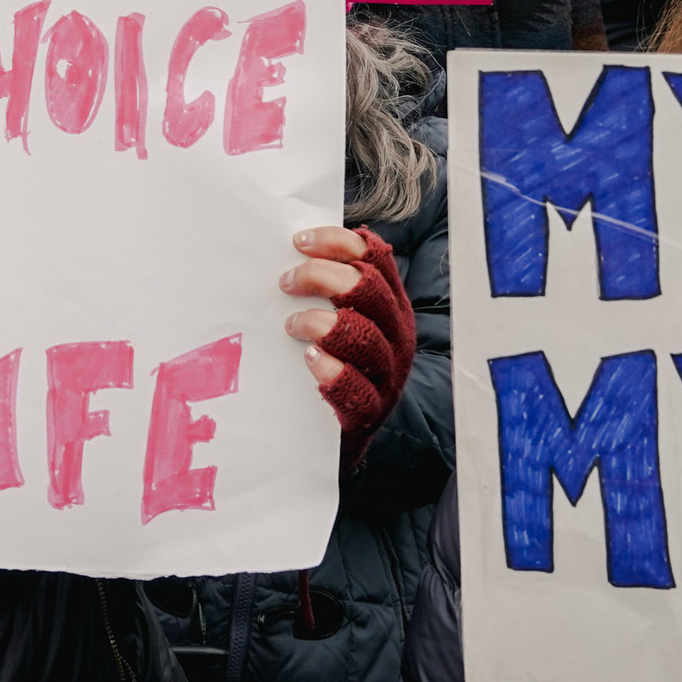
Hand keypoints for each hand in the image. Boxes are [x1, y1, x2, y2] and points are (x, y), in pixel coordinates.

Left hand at [282, 226, 418, 468]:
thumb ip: (330, 287)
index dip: (336, 242)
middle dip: (321, 276)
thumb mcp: (343, 321)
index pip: (374, 257)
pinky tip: (309, 359)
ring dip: (319, 322)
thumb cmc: (336, 365)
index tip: (298, 242)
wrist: (338, 438)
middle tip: (286, 282)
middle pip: (367, 288)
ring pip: (363, 335)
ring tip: (291, 325)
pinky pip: (356, 388)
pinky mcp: (370, 411)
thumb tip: (292, 248)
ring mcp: (387, 375)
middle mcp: (396, 335)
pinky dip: (331, 370)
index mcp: (391, 305)